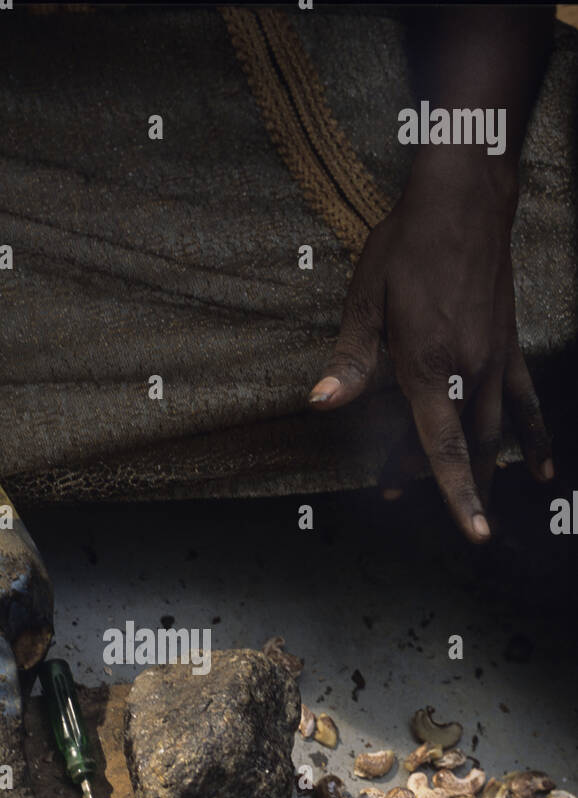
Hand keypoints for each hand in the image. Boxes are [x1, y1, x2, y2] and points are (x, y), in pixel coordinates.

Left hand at [309, 167, 551, 542]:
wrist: (464, 200)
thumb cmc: (407, 247)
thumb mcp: (365, 300)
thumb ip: (350, 361)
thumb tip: (322, 403)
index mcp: (428, 365)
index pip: (443, 446)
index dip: (457, 495)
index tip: (474, 533)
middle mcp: (469, 370)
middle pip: (462, 448)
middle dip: (439, 484)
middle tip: (395, 495)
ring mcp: (495, 361)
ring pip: (492, 434)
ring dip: (477, 472)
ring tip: (466, 501)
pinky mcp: (508, 348)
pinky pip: (526, 403)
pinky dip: (533, 440)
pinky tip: (539, 472)